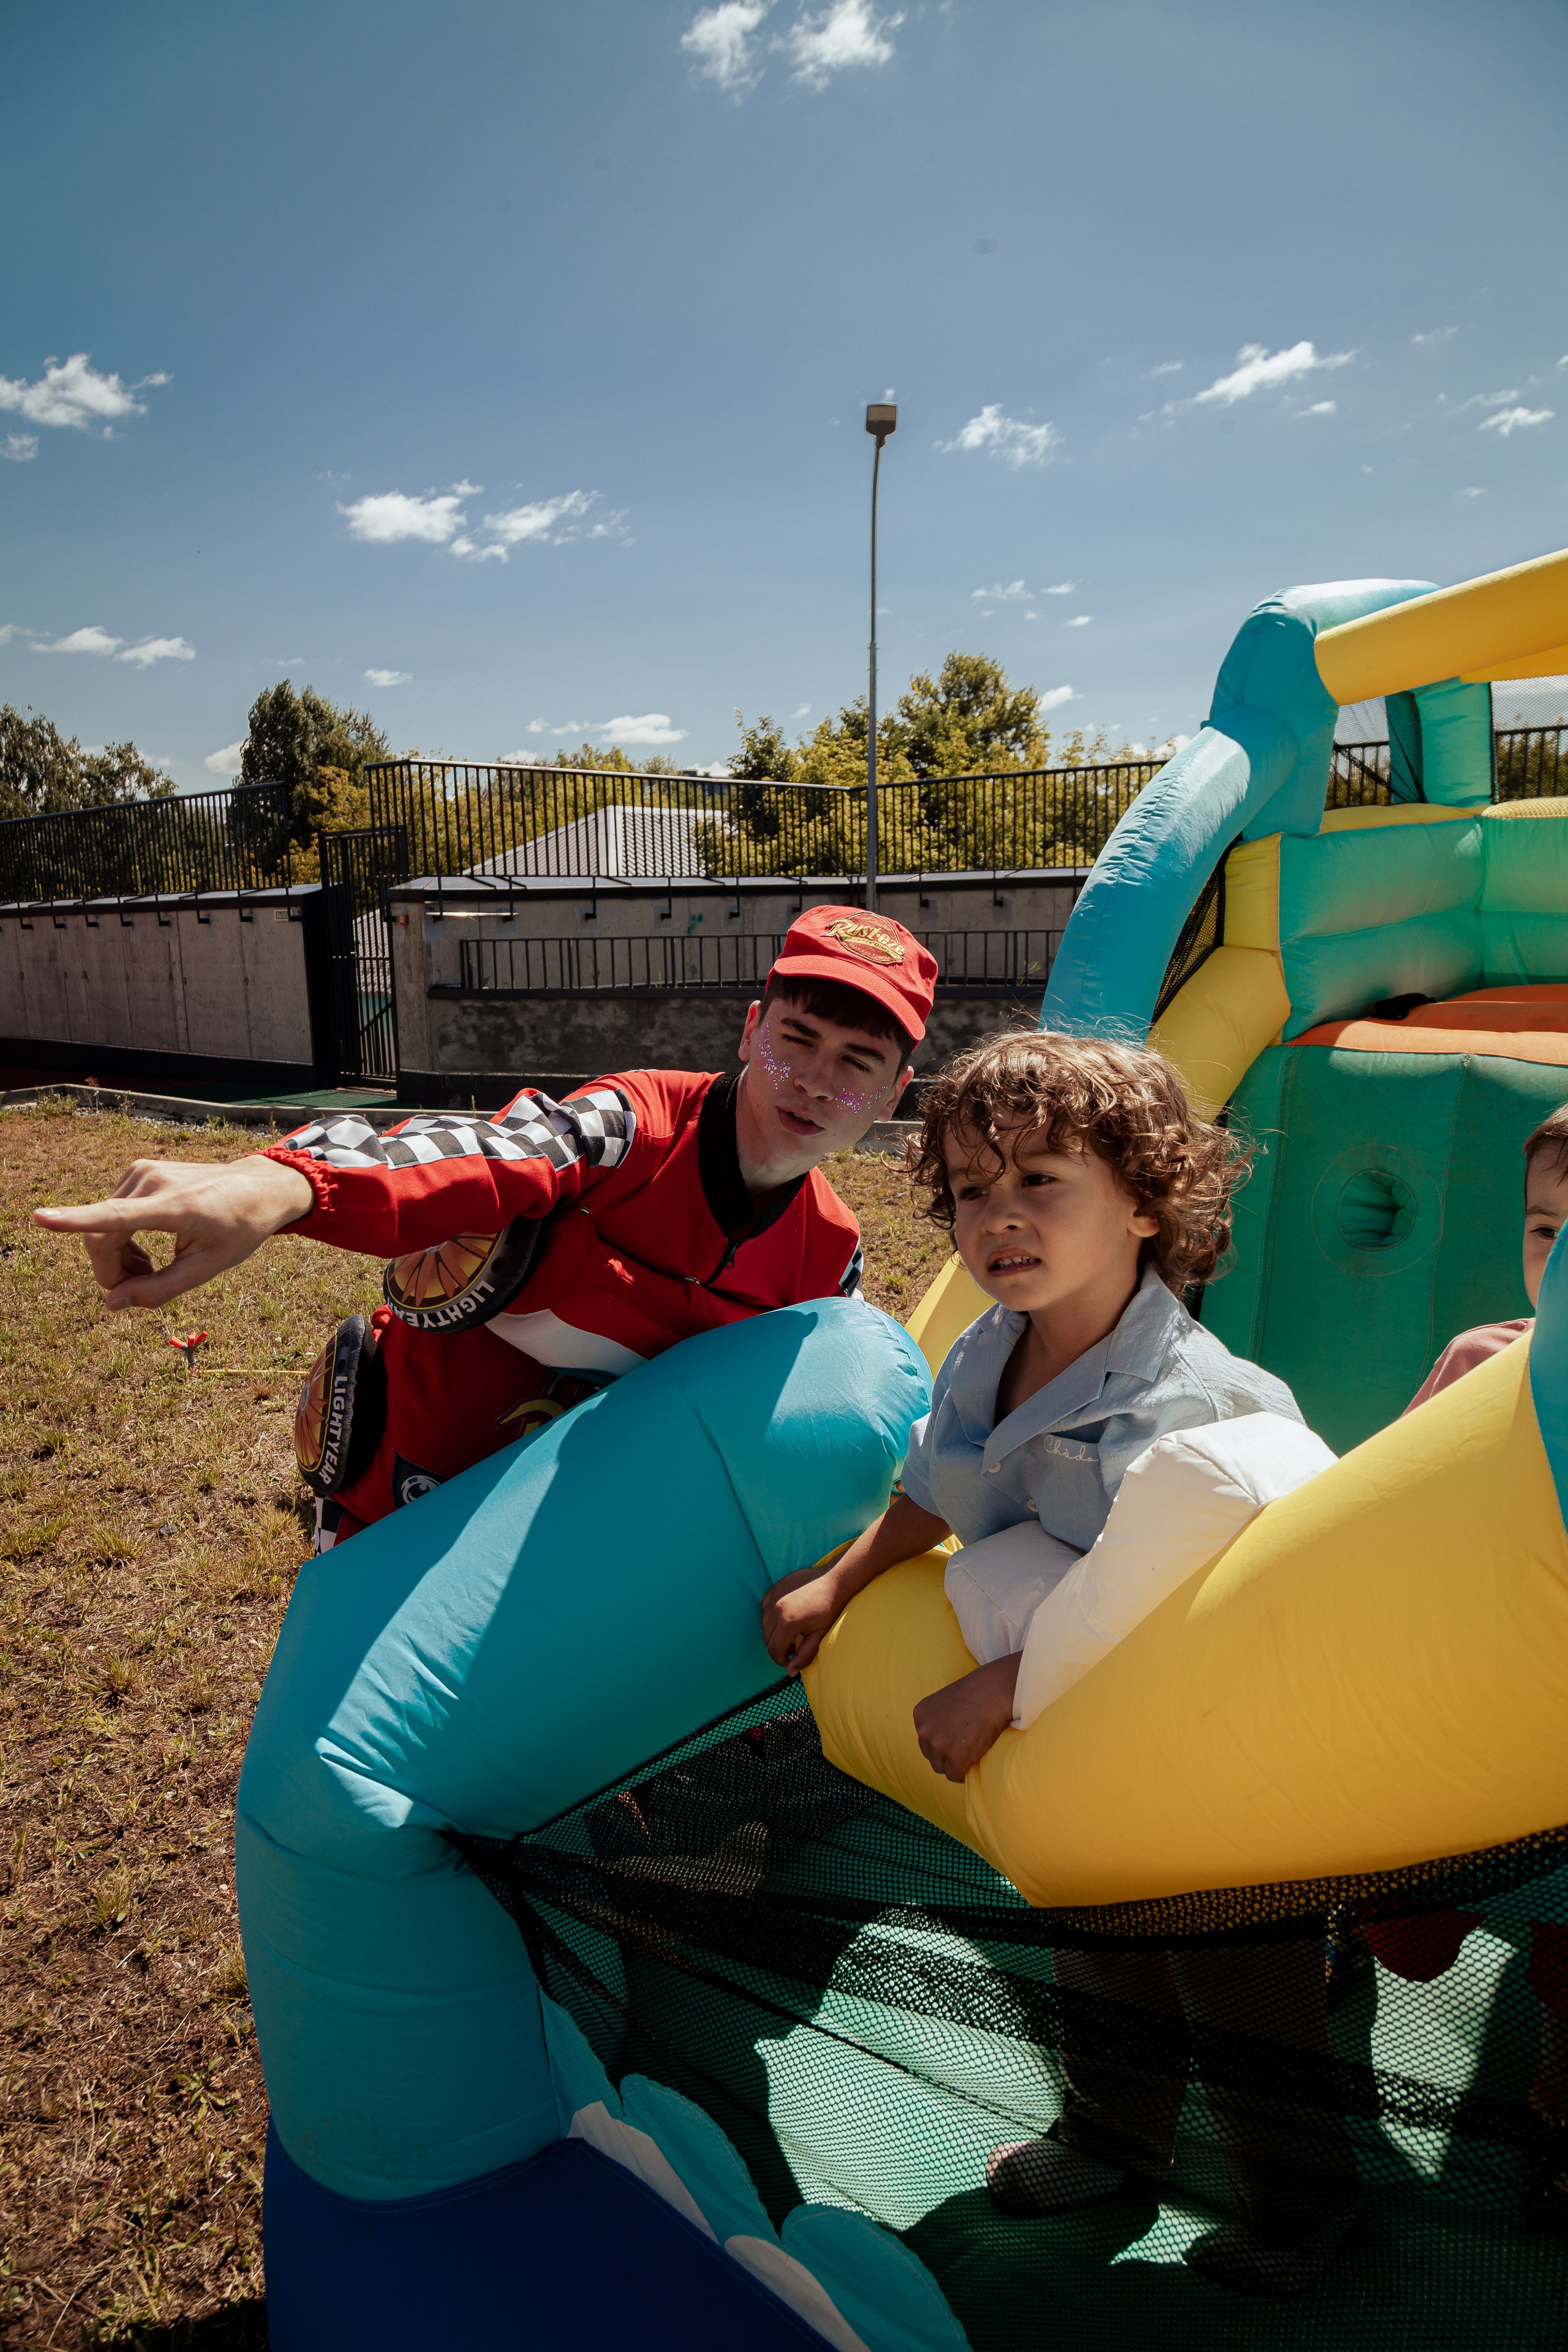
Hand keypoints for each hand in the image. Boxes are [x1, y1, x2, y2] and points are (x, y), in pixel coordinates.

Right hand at [32, 1154, 316, 1311]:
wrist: (259, 1187)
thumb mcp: (207, 1269)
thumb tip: (111, 1305)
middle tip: (138, 1290)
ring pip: (100, 1227)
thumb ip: (159, 1290)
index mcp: (175, 1207)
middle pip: (101, 1238)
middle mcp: (153, 1182)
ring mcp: (143, 1172)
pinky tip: (143, 1251)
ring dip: (116, 1258)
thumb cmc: (238, 1230)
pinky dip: (119, 1239)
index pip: (117, 1217)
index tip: (40, 1218)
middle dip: (110, 1272)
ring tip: (148, 1270)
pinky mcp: (138, 1170)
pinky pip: (109, 1214)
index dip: (74, 1221)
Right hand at [760, 1562, 846, 1675]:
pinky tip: (786, 1617)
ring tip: (790, 1633)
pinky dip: (771, 1616)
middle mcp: (776, 1609)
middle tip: (792, 1648)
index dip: (780, 1660)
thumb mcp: (819, 1635)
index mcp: (788, 1623)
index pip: (773, 1650)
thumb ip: (803, 1655)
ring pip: (764, 1624)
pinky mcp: (775, 1588)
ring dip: (774, 1632)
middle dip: (777, 1648)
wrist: (833, 1581)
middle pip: (766, 1638)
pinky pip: (765, 1607)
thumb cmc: (829, 1609)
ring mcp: (774, 1597)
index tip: (789, 1661)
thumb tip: (790, 1671)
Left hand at [913, 1654, 1020, 1782]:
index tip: (956, 1738)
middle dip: (946, 1754)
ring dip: (954, 1764)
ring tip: (970, 1753)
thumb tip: (942, 1740)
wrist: (995, 1692)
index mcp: (920, 1715)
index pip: (925, 1739)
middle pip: (931, 1755)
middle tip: (965, 1747)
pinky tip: (973, 1762)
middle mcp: (924, 1730)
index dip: (942, 1742)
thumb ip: (938, 1720)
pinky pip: (955, 1775)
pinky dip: (964, 1773)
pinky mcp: (955, 1757)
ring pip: (941, 1767)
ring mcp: (938, 1745)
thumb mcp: (946, 1702)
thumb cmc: (977, 1693)